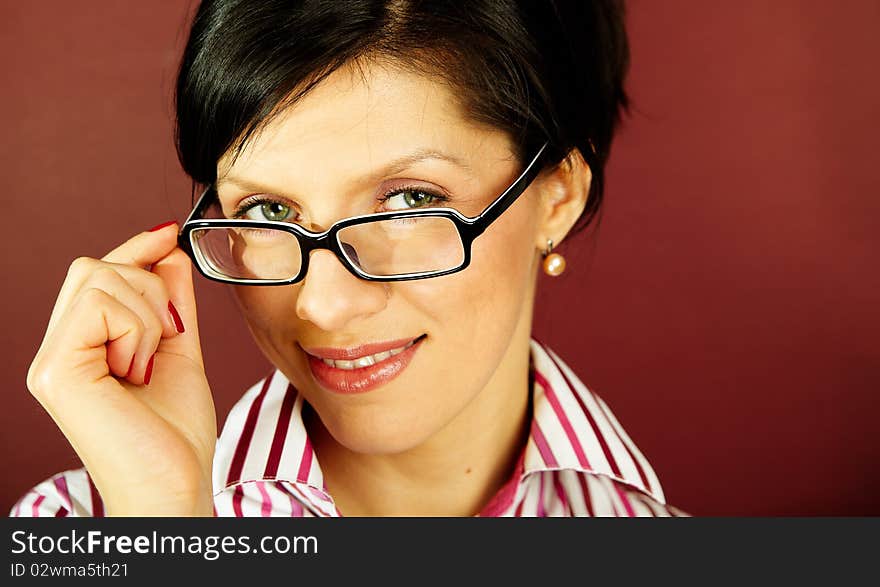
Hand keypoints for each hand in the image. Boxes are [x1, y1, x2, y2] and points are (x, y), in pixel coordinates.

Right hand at [27, 222, 215, 515]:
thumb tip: (168, 249)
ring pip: (100, 278)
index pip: (98, 272)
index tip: (169, 235)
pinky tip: (139, 372)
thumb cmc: (175, 430)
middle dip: (149, 289)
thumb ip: (170, 300)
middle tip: (167, 339)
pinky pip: (102, 305)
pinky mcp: (54, 370)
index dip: (135, 249)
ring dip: (148, 315)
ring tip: (150, 365)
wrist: (175, 482)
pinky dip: (138, 331)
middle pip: (94, 265)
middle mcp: (57, 349)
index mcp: (82, 345)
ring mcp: (50, 360)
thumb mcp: (179, 348)